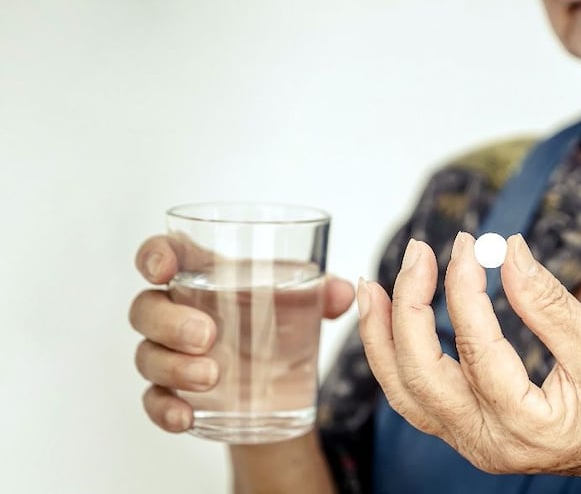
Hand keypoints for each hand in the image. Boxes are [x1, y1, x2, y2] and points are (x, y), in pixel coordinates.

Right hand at [129, 235, 354, 432]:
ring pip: (146, 355)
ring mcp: (170, 353)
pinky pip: (153, 400)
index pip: (164, 254)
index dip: (154, 255)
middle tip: (208, 335)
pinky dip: (165, 409)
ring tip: (212, 376)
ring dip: (173, 366)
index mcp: (204, 276)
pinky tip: (187, 416)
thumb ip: (324, 292)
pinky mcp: (173, 392)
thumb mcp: (304, 302)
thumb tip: (344, 293)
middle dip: (169, 321)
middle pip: (146, 308)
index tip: (162, 269)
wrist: (278, 379)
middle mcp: (178, 311)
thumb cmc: (279, 321)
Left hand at [356, 232, 580, 484]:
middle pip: (422, 374)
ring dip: (383, 335)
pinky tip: (389, 319)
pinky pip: (414, 396)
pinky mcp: (464, 431)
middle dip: (410, 306)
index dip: (464, 290)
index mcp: (528, 427)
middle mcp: (488, 443)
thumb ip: (549, 303)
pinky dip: (395, 356)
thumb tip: (507, 250)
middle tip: (418, 252)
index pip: (476, 349)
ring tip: (372, 286)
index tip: (467, 246)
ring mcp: (470, 442)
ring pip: (405, 391)